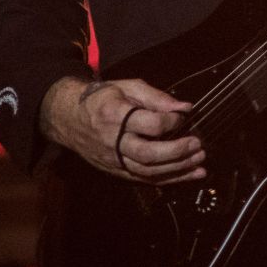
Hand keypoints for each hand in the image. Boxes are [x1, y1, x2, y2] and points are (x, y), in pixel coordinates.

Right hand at [39, 76, 202, 183]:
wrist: (67, 116)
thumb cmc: (101, 98)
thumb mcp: (127, 87)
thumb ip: (157, 97)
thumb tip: (184, 108)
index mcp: (115, 116)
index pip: (150, 124)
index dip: (172, 121)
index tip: (185, 116)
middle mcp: (113, 141)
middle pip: (148, 155)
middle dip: (177, 152)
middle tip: (198, 145)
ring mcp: (113, 160)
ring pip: (147, 172)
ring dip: (177, 170)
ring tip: (199, 163)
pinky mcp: (114, 170)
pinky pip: (143, 179)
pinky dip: (168, 180)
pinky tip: (187, 176)